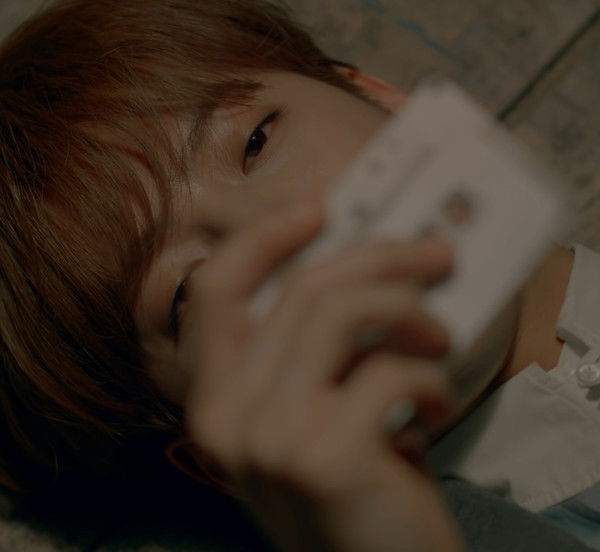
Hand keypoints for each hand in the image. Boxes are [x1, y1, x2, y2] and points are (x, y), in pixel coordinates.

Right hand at [179, 195, 464, 551]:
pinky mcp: (322, 456)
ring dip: (409, 308)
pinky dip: (430, 376)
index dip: (262, 238)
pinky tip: (439, 403)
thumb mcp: (313, 411)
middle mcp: (226, 416)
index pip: (214, 291)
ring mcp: (268, 437)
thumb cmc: (352, 490)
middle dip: (380, 256)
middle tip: (433, 253)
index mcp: (214, 398)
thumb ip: (315, 352)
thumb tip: (365, 272)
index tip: (318, 208)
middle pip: (301, 288)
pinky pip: (388, 371)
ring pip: (341, 310)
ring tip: (442, 334)